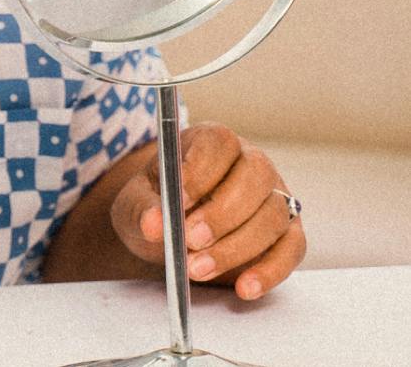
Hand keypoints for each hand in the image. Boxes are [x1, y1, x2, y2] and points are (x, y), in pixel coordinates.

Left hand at [110, 122, 305, 299]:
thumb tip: (153, 224)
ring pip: (272, 216)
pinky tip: (243, 289)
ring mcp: (275, 196)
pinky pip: (291, 250)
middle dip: (221, 213)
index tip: (178, 200)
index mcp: (212, 140)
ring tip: (196, 269)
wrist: (171, 229)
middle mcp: (251, 161)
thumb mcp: (138, 201)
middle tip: (189, 240)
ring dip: (236, 247)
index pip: (218, 143)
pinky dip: (269, 272)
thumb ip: (142, 209)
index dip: (200, 171)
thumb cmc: (157, 203)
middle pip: (254, 177)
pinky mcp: (288, 232)